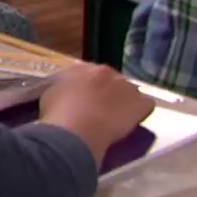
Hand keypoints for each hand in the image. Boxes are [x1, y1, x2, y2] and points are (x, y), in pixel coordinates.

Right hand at [38, 63, 154, 165]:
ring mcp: (125, 86)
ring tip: (116, 117)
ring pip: (129, 91)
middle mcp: (106, 71)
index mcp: (83, 68)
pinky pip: (146, 104)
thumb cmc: (58, 112)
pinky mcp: (140, 103)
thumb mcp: (50, 93)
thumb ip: (63, 88)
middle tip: (100, 109)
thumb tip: (68, 92)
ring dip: (125, 101)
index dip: (89, 87)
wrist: (77, 128)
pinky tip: (132, 121)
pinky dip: (141, 111)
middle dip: (108, 92)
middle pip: (112, 80)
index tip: (85, 99)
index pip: (90, 73)